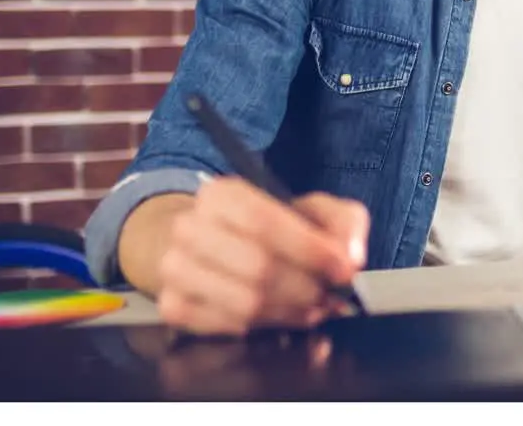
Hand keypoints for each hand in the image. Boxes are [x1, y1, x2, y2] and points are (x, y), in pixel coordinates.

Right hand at [154, 176, 368, 335]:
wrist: (213, 244)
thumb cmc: (272, 228)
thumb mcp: (312, 210)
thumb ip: (343, 223)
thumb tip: (351, 256)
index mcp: (221, 194)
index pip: (264, 222)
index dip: (309, 249)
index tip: (343, 270)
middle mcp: (188, 227)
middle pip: (257, 267)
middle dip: (305, 288)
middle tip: (329, 297)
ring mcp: (174, 267)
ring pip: (243, 303)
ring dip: (289, 312)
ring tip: (310, 308)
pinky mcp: (172, 304)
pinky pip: (223, 327)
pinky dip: (259, 328)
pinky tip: (277, 317)